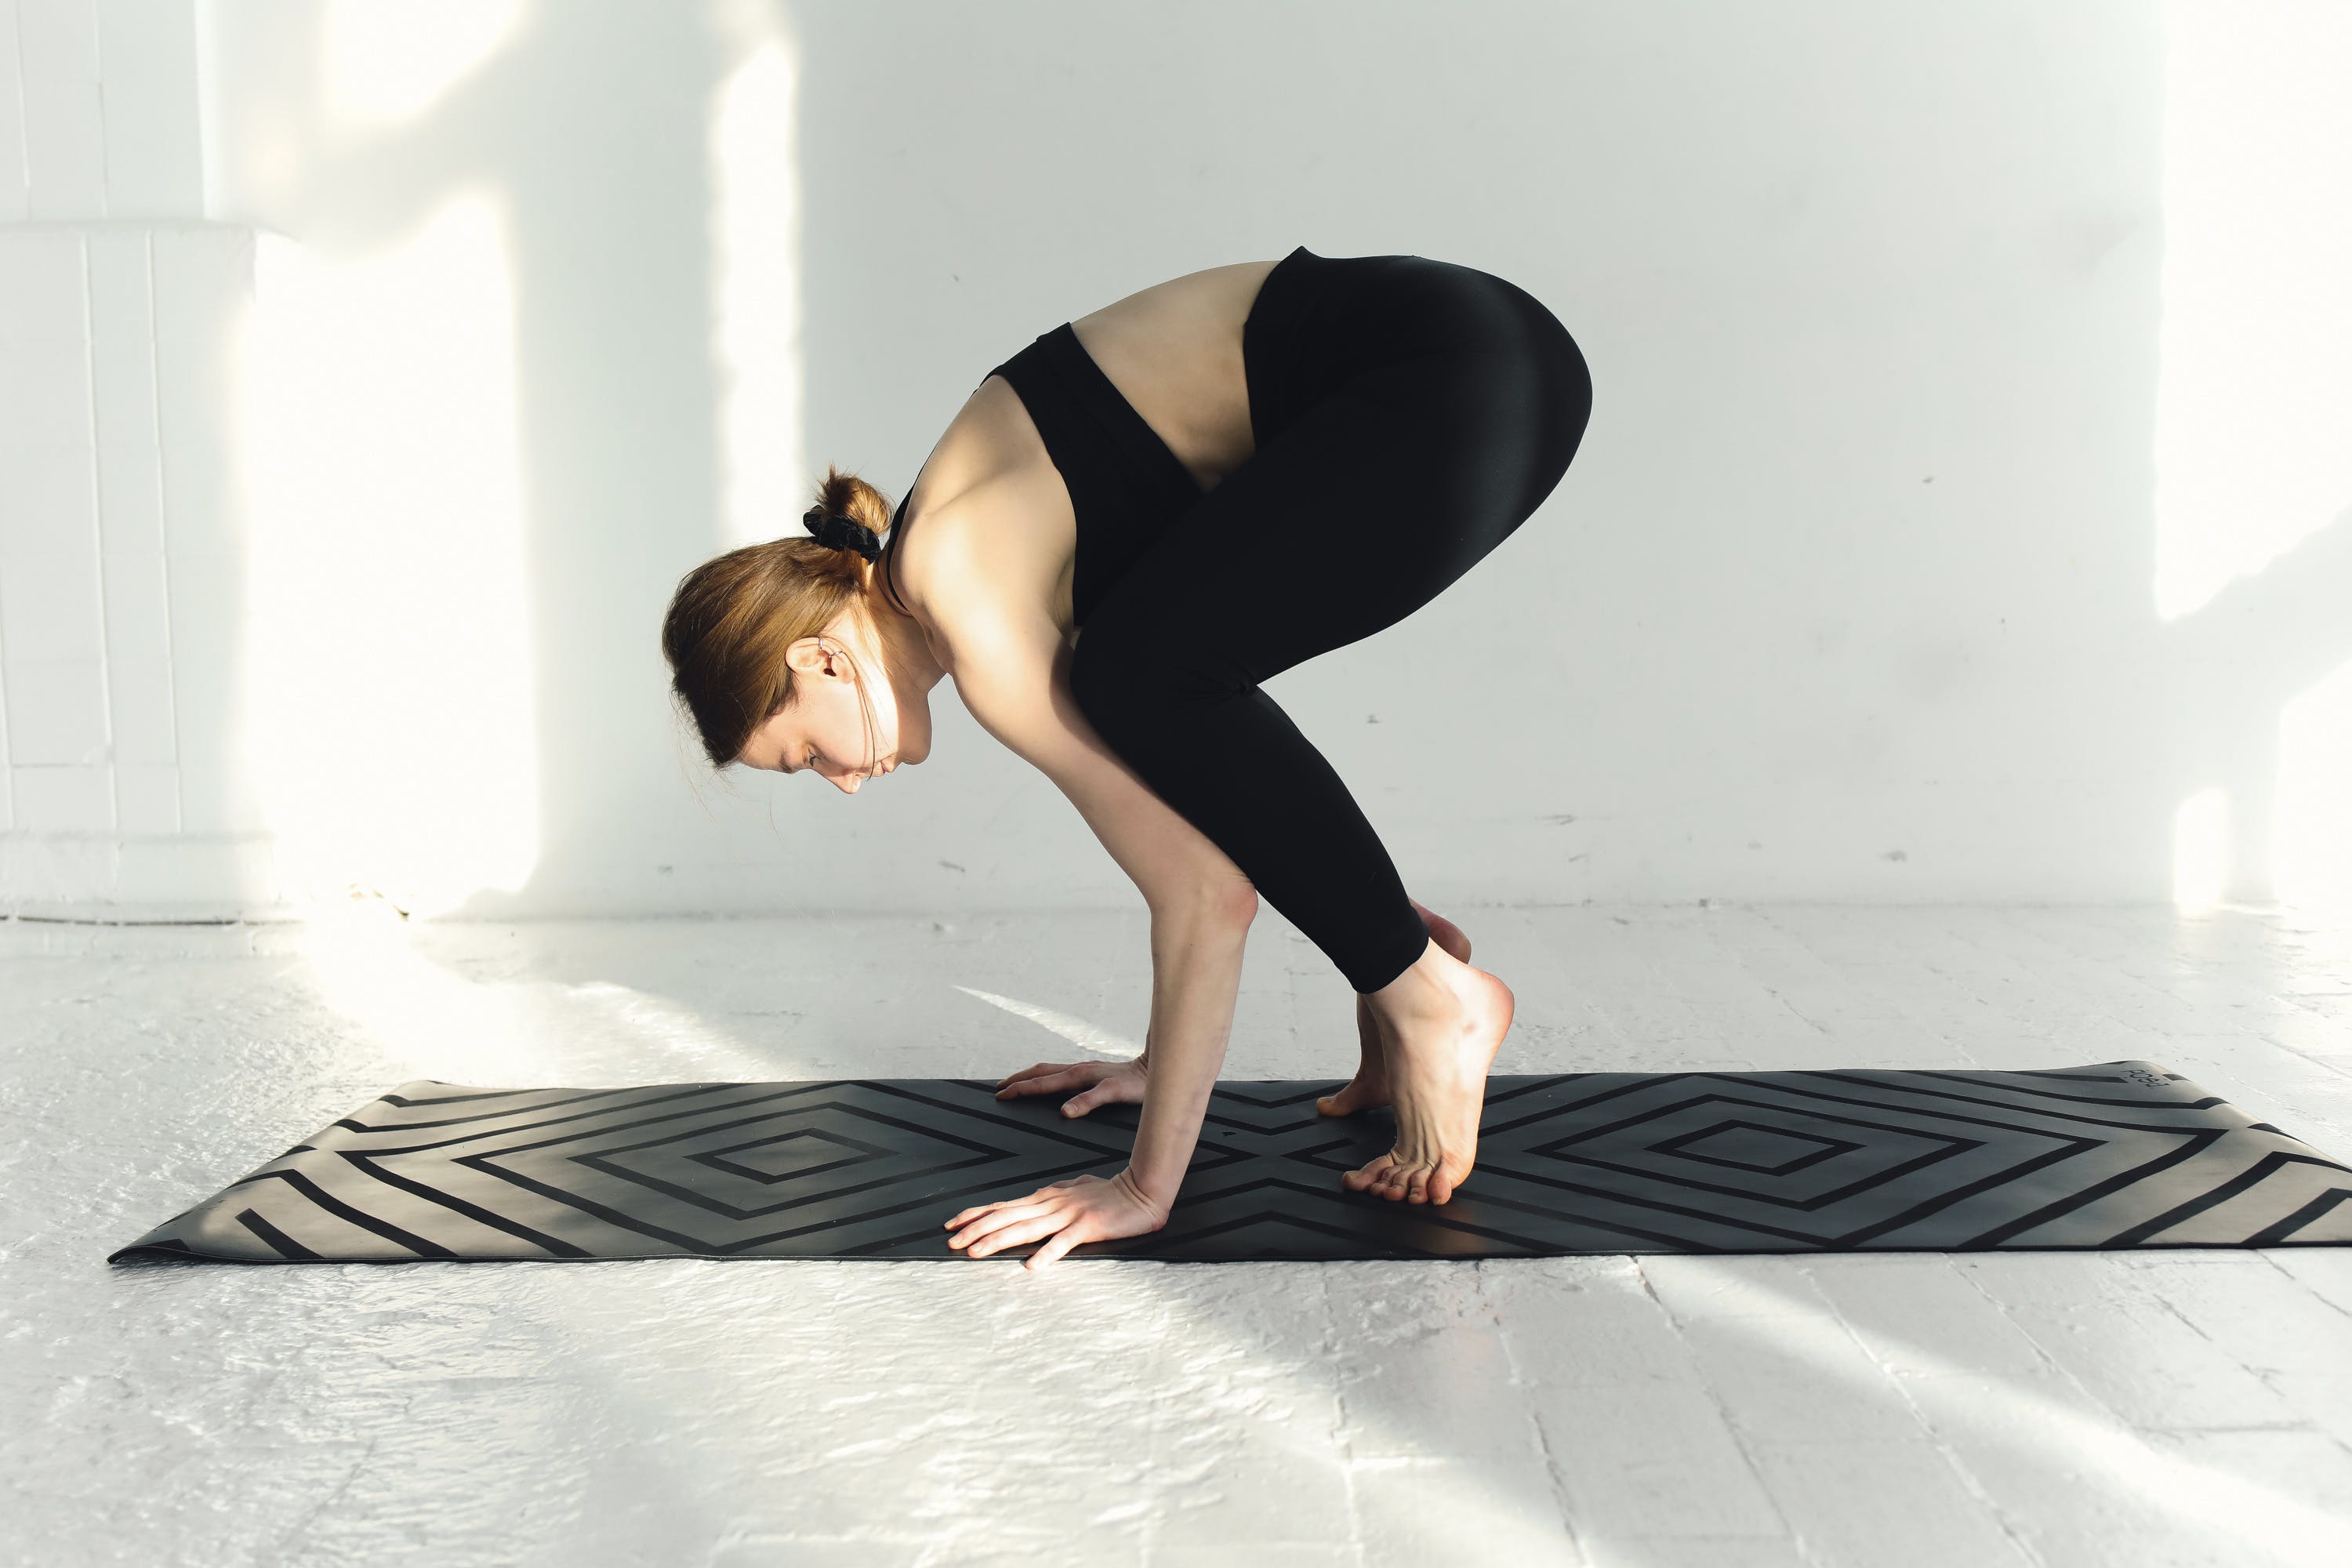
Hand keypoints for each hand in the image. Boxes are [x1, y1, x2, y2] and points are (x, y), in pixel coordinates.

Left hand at [944, 1169, 1168, 1269]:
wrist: (1142, 1190)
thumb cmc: (1110, 1193)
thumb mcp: (1075, 1190)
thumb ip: (1056, 1196)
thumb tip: (1042, 1197)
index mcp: (1046, 1198)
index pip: (1003, 1206)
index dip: (976, 1215)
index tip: (952, 1223)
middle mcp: (1051, 1204)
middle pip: (1006, 1217)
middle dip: (975, 1229)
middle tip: (951, 1241)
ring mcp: (1068, 1214)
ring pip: (1026, 1228)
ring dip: (998, 1240)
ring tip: (975, 1252)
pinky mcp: (1087, 1226)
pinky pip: (1063, 1242)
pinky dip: (1047, 1253)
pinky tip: (1032, 1266)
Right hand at [993, 1053, 1148, 1116]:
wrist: (1156, 1069)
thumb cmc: (1139, 1084)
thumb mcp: (1115, 1093)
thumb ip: (1090, 1101)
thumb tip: (1064, 1112)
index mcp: (1079, 1075)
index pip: (1041, 1082)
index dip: (1020, 1089)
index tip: (1001, 1095)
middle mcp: (1078, 1069)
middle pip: (1040, 1072)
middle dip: (1018, 1080)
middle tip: (998, 1089)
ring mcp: (1085, 1070)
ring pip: (1049, 1071)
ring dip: (1030, 1077)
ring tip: (1015, 1083)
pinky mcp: (1092, 1073)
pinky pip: (1061, 1074)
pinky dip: (1046, 1078)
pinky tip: (1049, 1085)